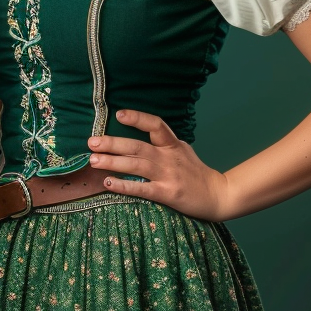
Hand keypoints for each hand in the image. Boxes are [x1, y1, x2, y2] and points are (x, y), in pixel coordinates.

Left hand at [87, 109, 232, 221]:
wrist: (219, 195)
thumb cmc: (196, 173)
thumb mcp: (183, 151)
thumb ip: (164, 144)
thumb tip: (141, 135)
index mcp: (173, 144)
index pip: (156, 124)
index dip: (137, 117)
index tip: (119, 114)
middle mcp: (169, 157)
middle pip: (137, 146)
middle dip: (112, 143)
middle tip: (91, 142)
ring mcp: (169, 175)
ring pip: (136, 165)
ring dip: (112, 162)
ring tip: (93, 160)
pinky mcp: (168, 194)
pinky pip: (142, 189)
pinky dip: (124, 185)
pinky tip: (108, 183)